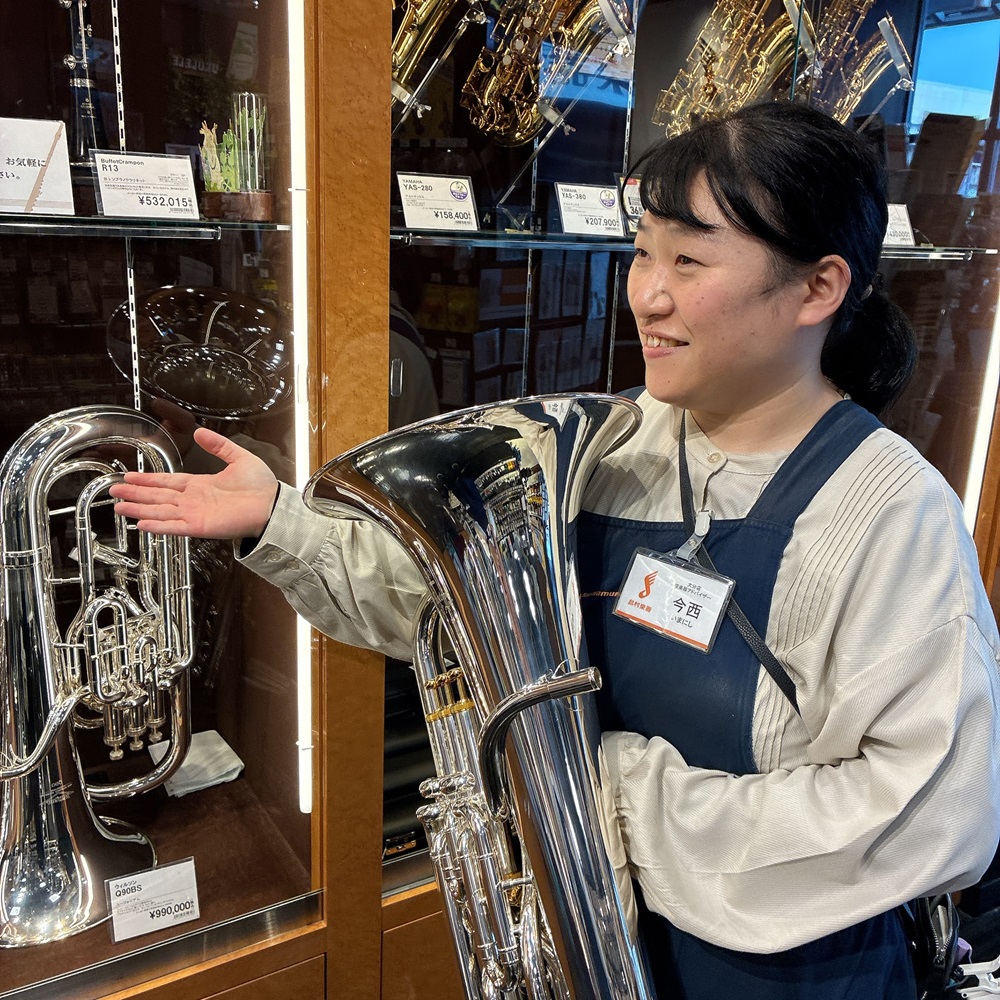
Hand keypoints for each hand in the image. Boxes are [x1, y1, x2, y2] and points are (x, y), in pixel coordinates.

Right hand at [110, 427, 278, 538]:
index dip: (148, 480)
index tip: (130, 477)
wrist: (272, 504)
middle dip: (135, 494)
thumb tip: (200, 431)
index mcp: (200, 484)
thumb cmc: (260, 486)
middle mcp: (193, 500)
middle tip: (114, 491)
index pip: (167, 481)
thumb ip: (219, 445)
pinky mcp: (200, 527)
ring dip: (139, 509)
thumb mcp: (238, 458)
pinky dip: (158, 526)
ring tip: (119, 508)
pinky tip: (141, 524)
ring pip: (160, 511)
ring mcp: (195, 514)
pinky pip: (174, 527)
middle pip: (158, 496)